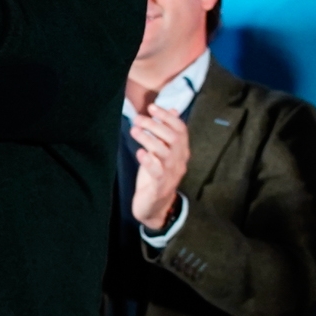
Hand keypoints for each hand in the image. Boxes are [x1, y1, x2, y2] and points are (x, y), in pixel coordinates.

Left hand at [129, 96, 190, 230]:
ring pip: (164, 152)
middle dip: (155, 125)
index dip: (167, 117)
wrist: (155, 208)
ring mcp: (170, 174)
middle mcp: (179, 162)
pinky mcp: (159, 186)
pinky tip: (139, 153)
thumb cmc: (156, 177)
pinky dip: (148, 160)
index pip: (181, 130)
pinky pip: (157, 171)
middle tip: (138, 119)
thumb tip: (173, 109)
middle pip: (173, 138)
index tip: (152, 107)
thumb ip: (167, 133)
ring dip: (148, 139)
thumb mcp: (162, 153)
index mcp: (181, 152)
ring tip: (134, 131)